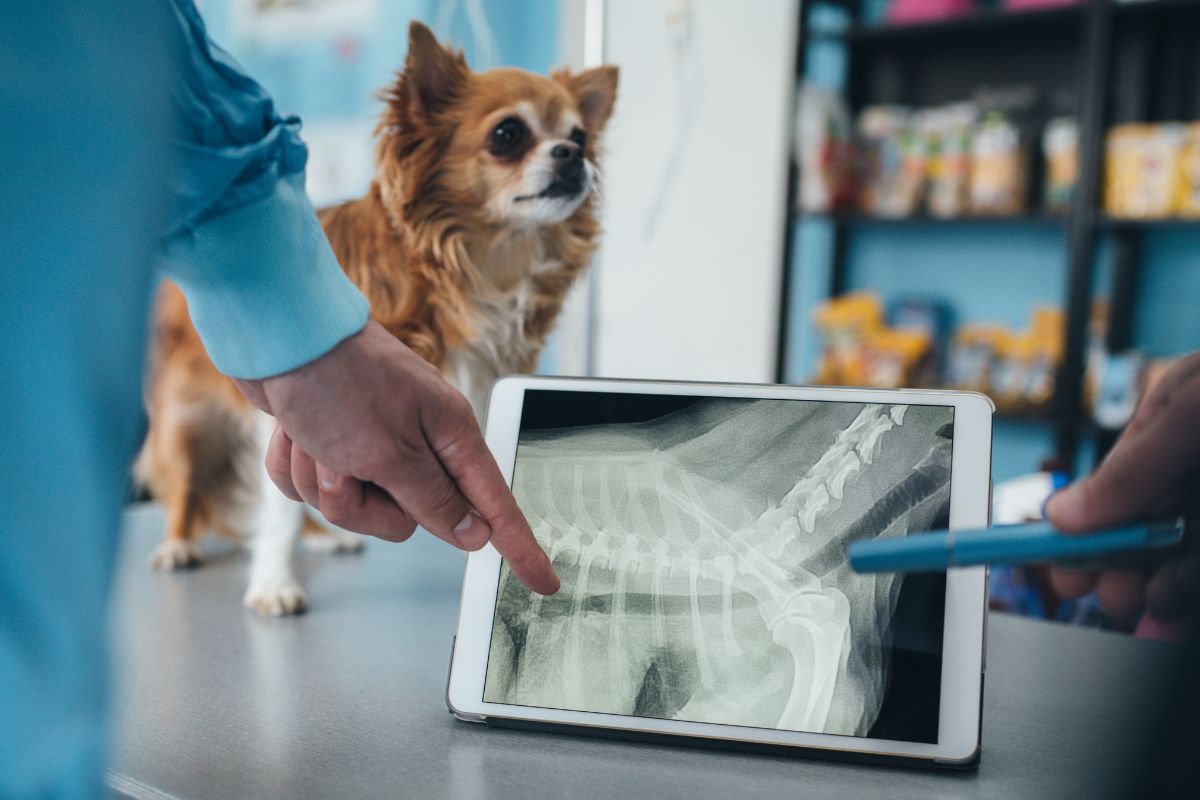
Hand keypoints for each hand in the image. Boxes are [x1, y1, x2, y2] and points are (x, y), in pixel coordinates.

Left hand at [234, 321, 558, 594]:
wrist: (279, 335)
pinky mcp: (332, 443)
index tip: (545, 582)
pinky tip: (293, 434)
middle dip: (361, 503)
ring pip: (354, 506)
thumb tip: (474, 534)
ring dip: (321, 480)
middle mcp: (417, 441)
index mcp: (449, 435)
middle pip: (406, 518)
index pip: (494, 505)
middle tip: (344, 465)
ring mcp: (373, 442)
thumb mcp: (391, 452)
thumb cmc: (339, 382)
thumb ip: (434, 500)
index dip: (518, 546)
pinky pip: (315, 487)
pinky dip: (297, 466)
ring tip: (314, 439)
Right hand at [1046, 351, 1199, 620]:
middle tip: (1113, 598)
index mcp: (1168, 426)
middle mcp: (1191, 467)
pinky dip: (1190, 590)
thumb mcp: (1191, 412)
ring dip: (1165, 587)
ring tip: (1161, 604)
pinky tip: (1182, 604)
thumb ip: (1130, 467)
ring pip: (1180, 556)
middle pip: (1142, 529)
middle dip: (1119, 567)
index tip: (1049, 566)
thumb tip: (1062, 515)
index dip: (1075, 531)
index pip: (1108, 487)